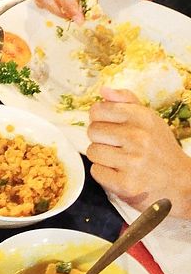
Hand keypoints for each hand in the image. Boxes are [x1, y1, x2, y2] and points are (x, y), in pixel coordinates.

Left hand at [86, 87, 190, 218]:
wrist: (181, 183)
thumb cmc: (160, 149)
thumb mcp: (150, 120)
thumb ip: (126, 102)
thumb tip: (103, 90)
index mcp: (144, 118)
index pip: (98, 110)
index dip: (100, 119)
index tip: (112, 126)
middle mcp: (139, 138)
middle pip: (92, 131)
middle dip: (101, 139)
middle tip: (118, 146)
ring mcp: (132, 162)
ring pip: (92, 152)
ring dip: (102, 157)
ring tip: (120, 160)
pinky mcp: (125, 184)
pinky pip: (95, 171)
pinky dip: (104, 174)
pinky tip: (120, 173)